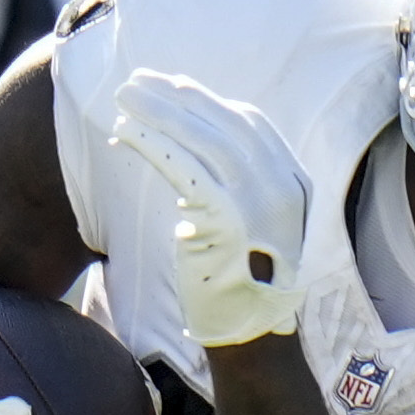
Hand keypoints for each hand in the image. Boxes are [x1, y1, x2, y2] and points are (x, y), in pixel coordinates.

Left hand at [108, 71, 308, 346]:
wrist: (250, 334)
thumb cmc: (239, 284)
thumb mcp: (249, 227)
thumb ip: (237, 189)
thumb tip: (198, 157)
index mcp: (293, 181)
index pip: (250, 125)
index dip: (207, 103)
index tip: (171, 89)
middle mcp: (281, 184)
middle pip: (223, 122)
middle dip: (176, 97)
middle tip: (136, 80)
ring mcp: (257, 200)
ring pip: (200, 138)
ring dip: (156, 112)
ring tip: (122, 97)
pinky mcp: (225, 217)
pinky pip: (182, 167)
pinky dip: (150, 144)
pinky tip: (121, 133)